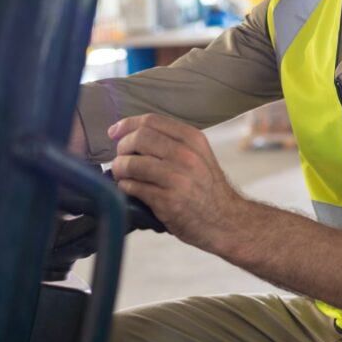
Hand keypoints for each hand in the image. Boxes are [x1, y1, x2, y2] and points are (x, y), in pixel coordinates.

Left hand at [109, 114, 243, 250]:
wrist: (226, 220)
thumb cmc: (207, 188)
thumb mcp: (200, 155)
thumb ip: (173, 142)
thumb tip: (134, 134)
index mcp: (193, 140)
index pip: (151, 121)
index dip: (127, 124)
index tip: (114, 132)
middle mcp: (186, 156)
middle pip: (139, 139)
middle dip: (122, 147)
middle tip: (119, 157)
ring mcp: (177, 179)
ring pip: (132, 164)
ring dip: (119, 169)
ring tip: (121, 174)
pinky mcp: (168, 201)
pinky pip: (134, 187)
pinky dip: (125, 187)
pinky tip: (129, 189)